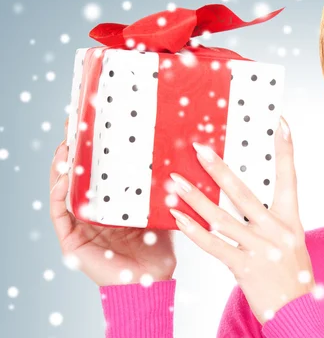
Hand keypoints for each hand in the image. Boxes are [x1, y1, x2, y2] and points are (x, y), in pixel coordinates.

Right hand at [49, 116, 176, 285]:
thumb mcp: (162, 208)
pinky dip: (59, 193)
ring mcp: (80, 224)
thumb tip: (184, 155)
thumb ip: (165, 188)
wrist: (152, 281)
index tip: (92, 122)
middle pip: (77, 175)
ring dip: (62, 167)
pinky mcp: (72, 239)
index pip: (97, 171)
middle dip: (73, 149)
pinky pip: (60, 212)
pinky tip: (63, 177)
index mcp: (110, 203)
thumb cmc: (158, 247)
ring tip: (66, 145)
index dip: (92, 148)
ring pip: (63, 189)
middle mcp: (92, 211)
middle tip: (73, 124)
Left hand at [168, 116, 313, 324]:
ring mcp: (260, 249)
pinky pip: (214, 245)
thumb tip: (241, 200)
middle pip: (243, 193)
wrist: (297, 309)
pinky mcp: (244, 267)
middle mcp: (276, 230)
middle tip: (199, 149)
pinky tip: (179, 218)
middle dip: (219, 169)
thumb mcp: (291, 240)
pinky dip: (195, 231)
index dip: (285, 150)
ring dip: (195, 198)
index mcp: (290, 219)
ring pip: (221, 218)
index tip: (280, 123)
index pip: (289, 177)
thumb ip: (270, 220)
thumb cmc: (292, 272)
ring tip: (175, 183)